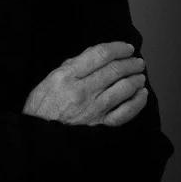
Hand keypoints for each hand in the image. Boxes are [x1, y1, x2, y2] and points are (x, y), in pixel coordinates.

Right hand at [22, 41, 147, 126]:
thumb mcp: (50, 77)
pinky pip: (125, 113)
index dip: (118, 48)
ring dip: (135, 80)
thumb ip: (72, 64)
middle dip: (130, 63)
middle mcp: (82, 90)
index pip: (99, 55)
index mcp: (67, 75)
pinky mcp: (100, 124)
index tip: (127, 48)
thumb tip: (95, 54)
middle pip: (114, 70)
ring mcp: (93, 108)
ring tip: (140, 75)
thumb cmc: (43, 104)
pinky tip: (142, 95)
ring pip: (123, 89)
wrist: (39, 134)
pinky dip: (137, 102)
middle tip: (137, 61)